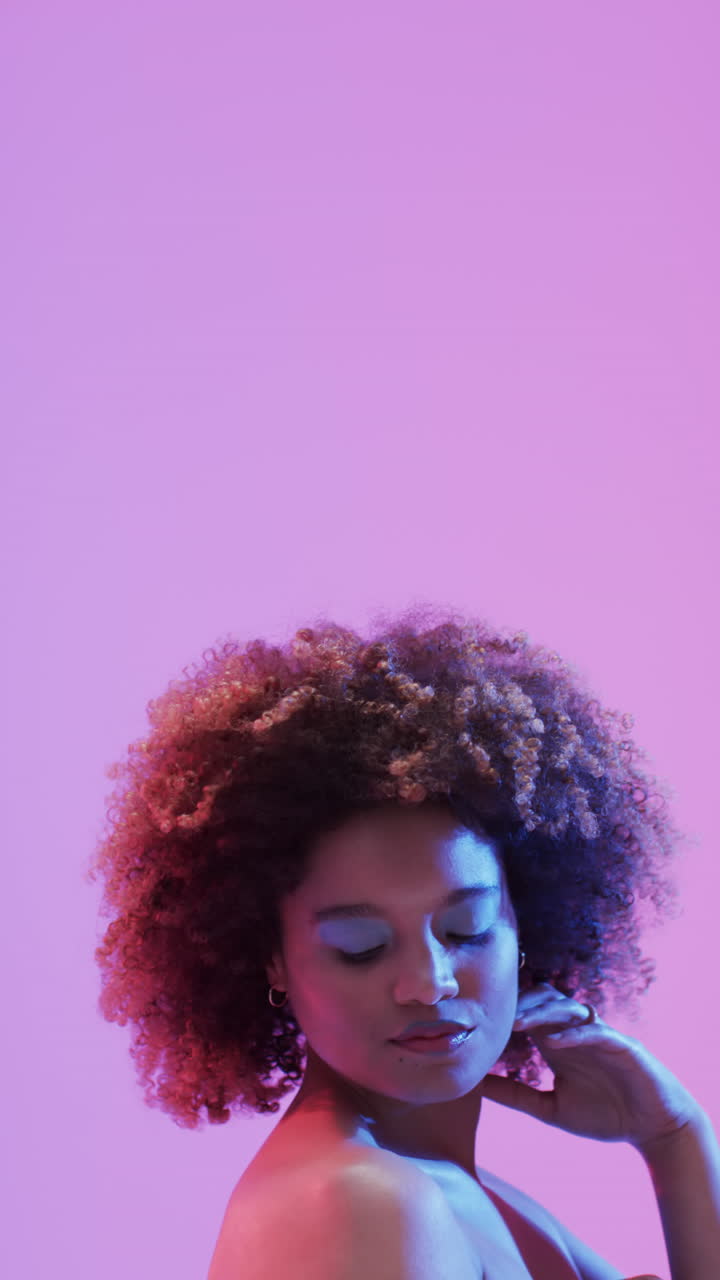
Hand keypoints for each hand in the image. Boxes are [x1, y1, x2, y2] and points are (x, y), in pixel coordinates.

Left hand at [480, 982, 701, 1150]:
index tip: (478, 1021)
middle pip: (545, 999)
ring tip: (518, 1024)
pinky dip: (575, 1033)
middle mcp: (576, 1032)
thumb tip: (475, 1085)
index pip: (528, 1012)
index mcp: (557, 1042)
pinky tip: (555, 1042)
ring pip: (569, 1008)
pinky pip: (596, 1031)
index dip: (505, 1011)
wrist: (654, 1128)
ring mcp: (600, 1035)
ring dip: (542, 1013)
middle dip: (521, 1004)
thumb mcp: (551, 1108)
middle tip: (496, 1018)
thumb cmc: (605, 1115)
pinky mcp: (623, 1046)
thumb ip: (516, 1094)